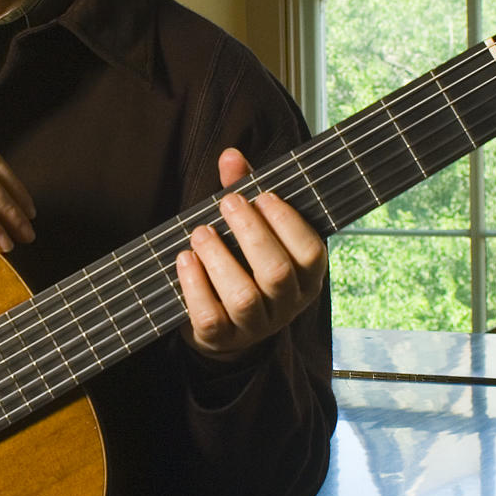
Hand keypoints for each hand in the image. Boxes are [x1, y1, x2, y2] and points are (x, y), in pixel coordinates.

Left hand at [176, 148, 324, 358]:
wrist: (224, 328)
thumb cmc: (243, 264)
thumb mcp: (250, 230)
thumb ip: (244, 192)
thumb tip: (230, 156)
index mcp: (307, 277)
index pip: (310, 252)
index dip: (287, 223)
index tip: (262, 195)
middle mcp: (287, 304)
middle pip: (277, 273)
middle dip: (250, 233)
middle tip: (227, 201)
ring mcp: (256, 326)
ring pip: (243, 297)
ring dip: (219, 259)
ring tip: (201, 231)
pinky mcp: (222, 339)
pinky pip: (210, 317)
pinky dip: (195, 286)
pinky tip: (185, 259)